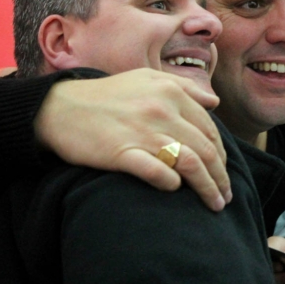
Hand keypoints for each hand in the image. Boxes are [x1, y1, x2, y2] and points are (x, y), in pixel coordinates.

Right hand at [34, 68, 230, 210]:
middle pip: (206, 150)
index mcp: (171, 93)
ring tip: (214, 205)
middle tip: (226, 197)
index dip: (222, 155)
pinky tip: (177, 190)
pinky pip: (157, 172)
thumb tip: (215, 102)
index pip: (210, 130)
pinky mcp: (121, 152)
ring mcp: (142, 132)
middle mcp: (162, 111)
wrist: (58, 108)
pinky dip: (172, 183)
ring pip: (190, 163)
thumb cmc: (107, 95)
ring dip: (207, 187)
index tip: (224, 172)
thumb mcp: (148, 79)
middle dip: (221, 177)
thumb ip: (185, 87)